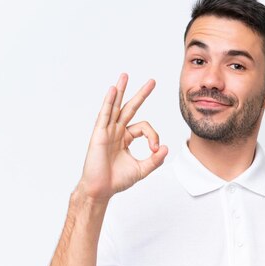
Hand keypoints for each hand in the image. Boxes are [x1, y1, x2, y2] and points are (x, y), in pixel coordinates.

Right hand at [76, 73, 167, 201]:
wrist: (101, 190)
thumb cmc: (117, 180)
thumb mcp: (142, 169)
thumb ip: (155, 160)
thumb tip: (165, 147)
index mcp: (126, 138)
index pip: (144, 128)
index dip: (153, 136)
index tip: (155, 149)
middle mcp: (116, 131)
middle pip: (130, 108)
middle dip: (141, 94)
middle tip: (152, 81)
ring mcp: (107, 131)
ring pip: (115, 107)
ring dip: (121, 90)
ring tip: (125, 76)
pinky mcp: (99, 134)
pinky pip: (105, 114)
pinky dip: (109, 102)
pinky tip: (113, 90)